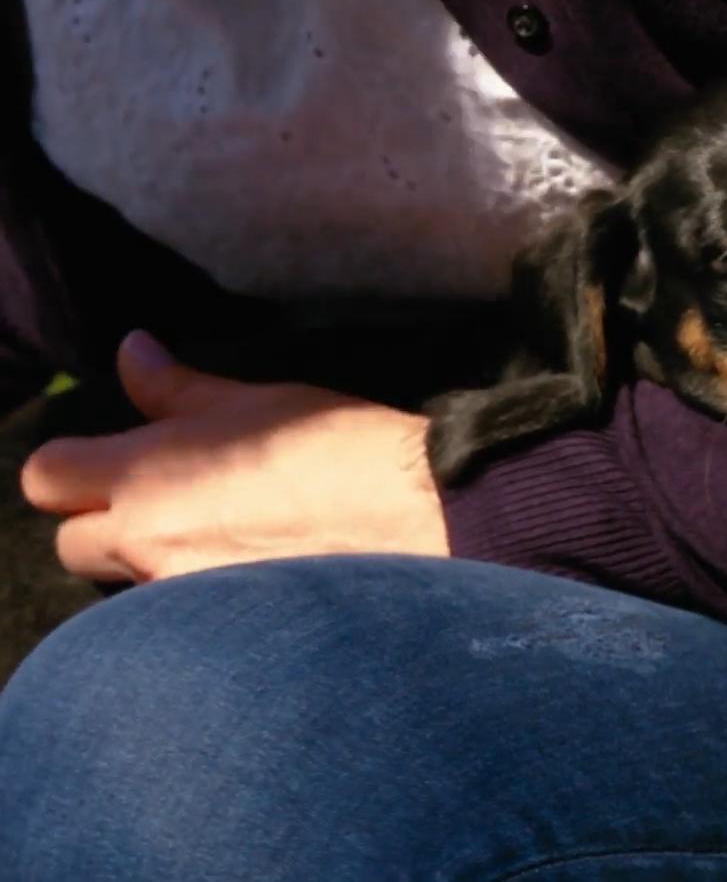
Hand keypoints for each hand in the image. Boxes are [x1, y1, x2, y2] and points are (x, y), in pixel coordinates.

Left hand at [20, 331, 450, 583]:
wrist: (418, 516)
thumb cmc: (338, 446)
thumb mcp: (258, 400)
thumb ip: (178, 387)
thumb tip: (133, 352)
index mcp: (146, 474)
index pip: (47, 476)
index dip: (74, 466)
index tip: (117, 457)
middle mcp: (148, 543)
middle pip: (71, 544)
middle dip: (106, 523)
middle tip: (169, 501)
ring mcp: (183, 598)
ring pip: (127, 585)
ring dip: (154, 563)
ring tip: (223, 538)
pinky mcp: (223, 636)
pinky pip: (180, 620)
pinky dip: (200, 601)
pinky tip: (255, 574)